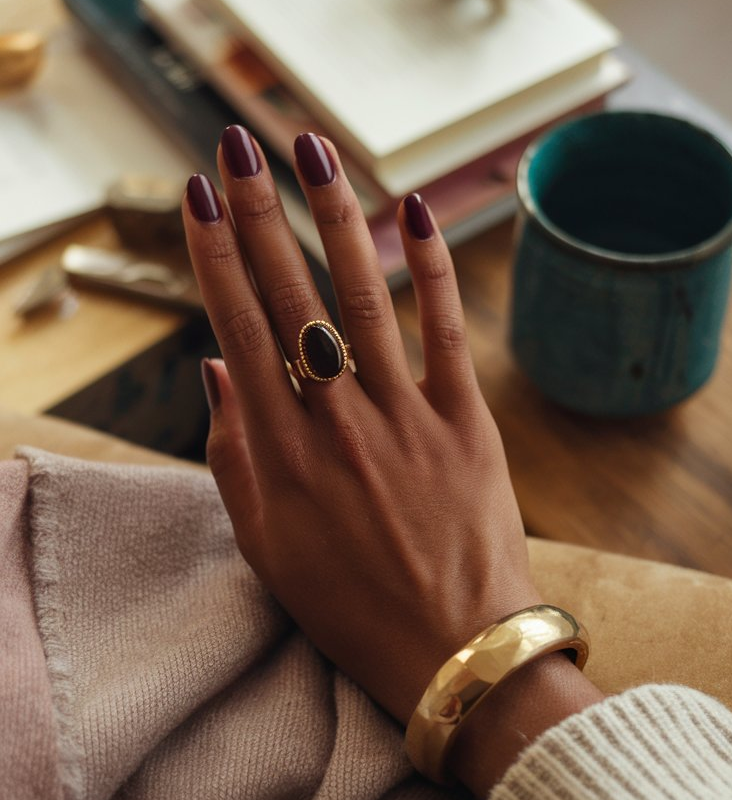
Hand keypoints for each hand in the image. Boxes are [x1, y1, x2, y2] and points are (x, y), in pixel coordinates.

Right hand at [183, 127, 539, 728]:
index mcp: (280, 454)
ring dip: (335, 214)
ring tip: (311, 147)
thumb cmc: (349, 605)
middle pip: (289, 295)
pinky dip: (432, 268)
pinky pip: (447, 331)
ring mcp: (406, 418)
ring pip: (362, 296)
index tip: (198, 196)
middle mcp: (336, 422)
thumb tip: (215, 367)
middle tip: (238, 144)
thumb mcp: (264, 546)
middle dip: (258, 211)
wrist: (455, 655)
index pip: (236, 328)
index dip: (213, 254)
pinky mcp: (466, 423)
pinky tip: (413, 210)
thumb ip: (233, 454)